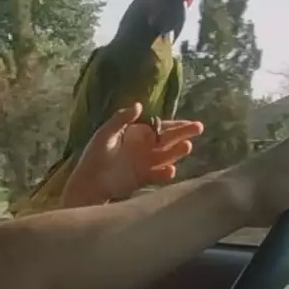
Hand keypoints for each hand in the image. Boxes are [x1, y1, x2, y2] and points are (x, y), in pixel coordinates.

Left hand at [62, 103, 204, 207]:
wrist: (89, 182)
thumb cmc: (95, 155)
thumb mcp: (106, 133)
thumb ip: (121, 119)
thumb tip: (140, 105)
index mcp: (137, 134)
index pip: (160, 127)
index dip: (176, 125)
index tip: (190, 123)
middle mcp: (145, 148)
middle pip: (168, 140)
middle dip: (183, 134)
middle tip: (199, 129)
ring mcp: (146, 164)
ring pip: (166, 156)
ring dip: (177, 152)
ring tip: (187, 147)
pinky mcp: (144, 179)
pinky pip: (158, 174)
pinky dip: (165, 173)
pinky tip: (171, 170)